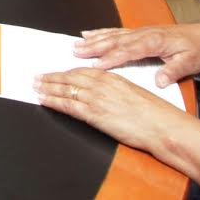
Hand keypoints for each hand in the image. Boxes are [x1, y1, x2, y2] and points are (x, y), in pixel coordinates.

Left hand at [33, 67, 191, 155]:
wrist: (164, 127)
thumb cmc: (156, 115)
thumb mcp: (135, 94)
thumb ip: (118, 91)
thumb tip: (107, 95)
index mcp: (113, 78)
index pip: (83, 72)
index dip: (66, 72)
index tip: (56, 73)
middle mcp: (103, 85)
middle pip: (70, 77)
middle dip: (52, 77)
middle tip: (37, 77)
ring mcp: (97, 98)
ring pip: (66, 89)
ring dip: (48, 87)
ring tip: (36, 86)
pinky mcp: (94, 113)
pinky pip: (68, 105)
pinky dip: (53, 101)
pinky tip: (43, 99)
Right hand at [73, 23, 199, 87]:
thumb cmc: (197, 50)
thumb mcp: (190, 63)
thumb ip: (173, 71)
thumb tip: (159, 81)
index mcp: (154, 42)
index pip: (129, 51)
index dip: (112, 58)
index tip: (97, 65)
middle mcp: (143, 34)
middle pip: (115, 41)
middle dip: (95, 47)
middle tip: (77, 53)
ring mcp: (139, 31)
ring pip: (112, 35)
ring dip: (93, 40)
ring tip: (77, 44)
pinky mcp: (138, 32)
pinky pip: (116, 31)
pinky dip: (100, 32)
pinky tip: (89, 33)